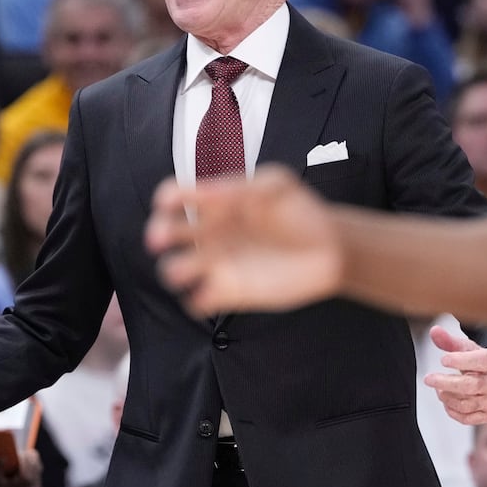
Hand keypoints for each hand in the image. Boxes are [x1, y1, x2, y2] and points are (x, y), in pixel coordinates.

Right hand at [145, 166, 343, 315]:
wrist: (329, 249)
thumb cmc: (301, 211)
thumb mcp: (277, 185)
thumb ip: (242, 185)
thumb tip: (206, 190)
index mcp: (217, 202)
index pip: (176, 196)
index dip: (166, 198)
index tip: (167, 203)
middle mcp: (211, 232)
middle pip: (166, 232)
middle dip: (158, 233)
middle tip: (162, 238)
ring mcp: (218, 262)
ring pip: (175, 269)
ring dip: (173, 270)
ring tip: (189, 270)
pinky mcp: (230, 292)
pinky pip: (198, 301)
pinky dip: (196, 300)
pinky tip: (212, 292)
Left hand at [422, 325, 486, 425]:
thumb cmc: (484, 364)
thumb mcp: (471, 349)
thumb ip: (451, 342)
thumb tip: (434, 331)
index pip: (480, 361)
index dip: (461, 361)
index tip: (443, 360)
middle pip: (471, 386)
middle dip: (447, 383)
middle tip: (429, 379)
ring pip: (467, 404)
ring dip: (448, 397)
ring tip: (438, 389)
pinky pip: (467, 418)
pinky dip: (453, 411)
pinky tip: (446, 401)